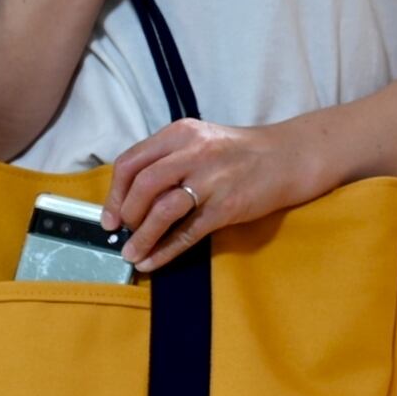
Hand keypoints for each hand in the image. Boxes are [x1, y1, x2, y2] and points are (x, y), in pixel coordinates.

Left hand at [99, 117, 339, 271]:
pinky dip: (165, 251)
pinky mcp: (227, 206)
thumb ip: (166, 162)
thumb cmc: (237, 154)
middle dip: (126, 214)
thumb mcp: (198, 143)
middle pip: (142, 185)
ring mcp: (212, 179)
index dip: (114, 194)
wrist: (287, 158)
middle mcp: (194, 152)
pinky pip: (187, 233)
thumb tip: (130, 200)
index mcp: (180, 134)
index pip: (131, 162)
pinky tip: (153, 262)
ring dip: (142, 237)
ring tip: (131, 254)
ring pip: (162, 210)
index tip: (109, 217)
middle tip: (124, 233)